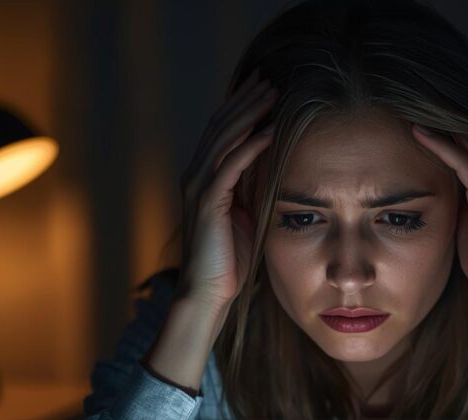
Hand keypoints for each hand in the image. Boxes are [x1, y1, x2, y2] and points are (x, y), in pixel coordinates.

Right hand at [177, 68, 277, 310]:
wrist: (208, 293)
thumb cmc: (230, 260)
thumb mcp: (244, 214)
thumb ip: (250, 187)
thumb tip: (272, 163)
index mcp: (203, 177)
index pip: (221, 131)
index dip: (240, 105)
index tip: (263, 85)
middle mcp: (195, 176)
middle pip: (221, 126)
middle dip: (245, 100)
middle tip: (268, 77)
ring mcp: (198, 188)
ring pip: (224, 140)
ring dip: (249, 114)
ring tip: (271, 94)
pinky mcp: (208, 203)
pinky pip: (230, 166)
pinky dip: (250, 146)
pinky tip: (270, 131)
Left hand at [411, 125, 467, 307]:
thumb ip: (460, 196)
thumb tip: (436, 181)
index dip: (449, 125)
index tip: (419, 111)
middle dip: (444, 116)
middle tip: (411, 101)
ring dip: (439, 124)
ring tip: (411, 109)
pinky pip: (464, 162)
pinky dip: (441, 145)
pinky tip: (420, 134)